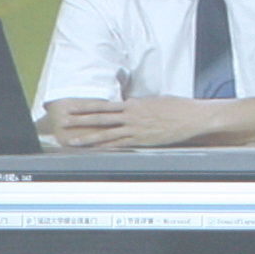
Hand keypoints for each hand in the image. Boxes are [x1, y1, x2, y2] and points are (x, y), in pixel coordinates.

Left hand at [39, 95, 217, 148]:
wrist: (191, 117)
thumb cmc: (176, 108)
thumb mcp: (154, 102)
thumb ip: (139, 105)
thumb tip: (130, 106)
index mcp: (133, 104)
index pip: (104, 105)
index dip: (87, 107)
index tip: (73, 107)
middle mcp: (130, 115)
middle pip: (99, 117)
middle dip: (80, 120)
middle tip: (63, 121)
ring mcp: (135, 129)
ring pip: (106, 133)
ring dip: (87, 137)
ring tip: (72, 140)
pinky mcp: (141, 140)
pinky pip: (119, 145)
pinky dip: (105, 148)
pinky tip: (94, 151)